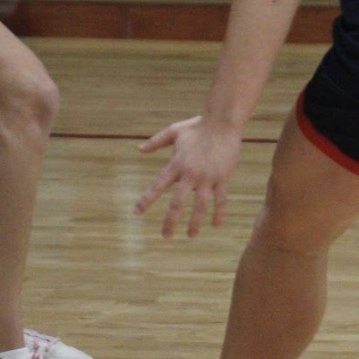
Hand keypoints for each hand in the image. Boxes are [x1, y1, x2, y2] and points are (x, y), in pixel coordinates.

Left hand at [134, 114, 243, 238]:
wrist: (222, 122)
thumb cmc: (197, 126)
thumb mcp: (173, 132)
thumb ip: (155, 142)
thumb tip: (139, 149)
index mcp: (176, 164)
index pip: (157, 186)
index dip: (146, 200)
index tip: (136, 213)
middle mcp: (190, 173)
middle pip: (178, 203)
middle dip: (170, 221)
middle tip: (165, 236)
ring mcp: (207, 177)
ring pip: (200, 207)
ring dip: (194, 223)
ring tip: (190, 235)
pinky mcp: (222, 178)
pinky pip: (221, 200)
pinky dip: (218, 213)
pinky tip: (216, 225)